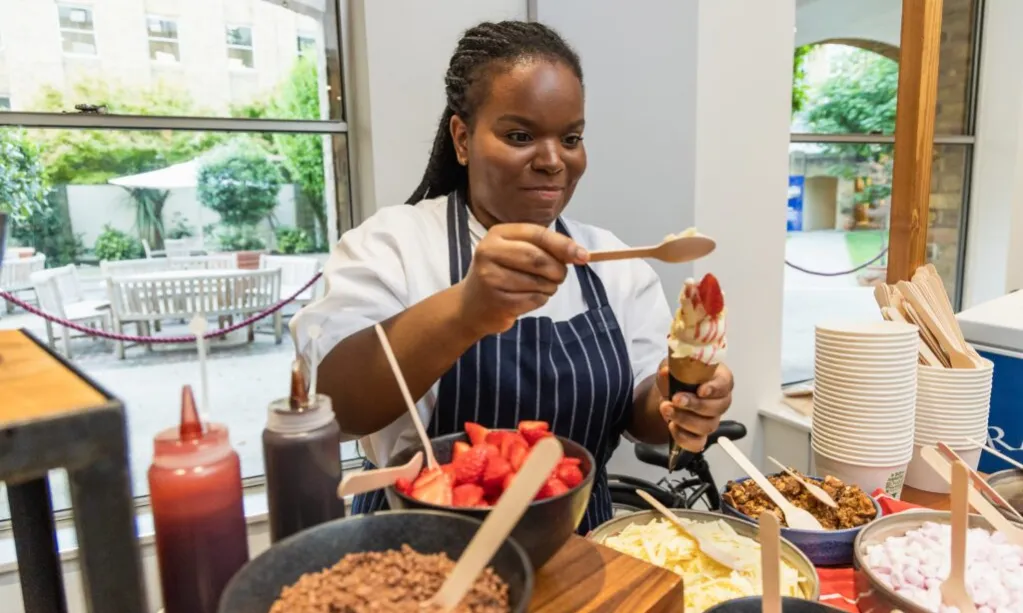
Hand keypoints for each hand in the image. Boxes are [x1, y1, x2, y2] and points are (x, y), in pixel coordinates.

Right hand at [456, 224, 588, 336]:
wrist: (472, 305)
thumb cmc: (502, 273)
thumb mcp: (517, 251)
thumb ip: (545, 248)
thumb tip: (580, 254)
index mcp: (497, 234)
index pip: (537, 235)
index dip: (563, 245)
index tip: (583, 256)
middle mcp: (489, 252)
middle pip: (538, 259)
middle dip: (558, 270)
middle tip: (560, 276)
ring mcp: (490, 278)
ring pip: (539, 282)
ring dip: (550, 287)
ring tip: (539, 287)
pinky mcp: (497, 301)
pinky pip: (534, 299)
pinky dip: (540, 300)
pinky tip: (527, 298)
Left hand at [655, 361, 733, 451]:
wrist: (670, 392)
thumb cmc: (680, 376)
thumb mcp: (674, 366)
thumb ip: (671, 368)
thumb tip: (666, 372)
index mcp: (719, 379)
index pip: (725, 384)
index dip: (715, 388)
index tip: (701, 390)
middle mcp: (720, 401)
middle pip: (718, 407)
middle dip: (695, 405)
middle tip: (676, 399)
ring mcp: (712, 420)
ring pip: (707, 426)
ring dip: (684, 419)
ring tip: (666, 409)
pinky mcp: (700, 435)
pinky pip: (697, 443)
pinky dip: (683, 437)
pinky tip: (672, 426)